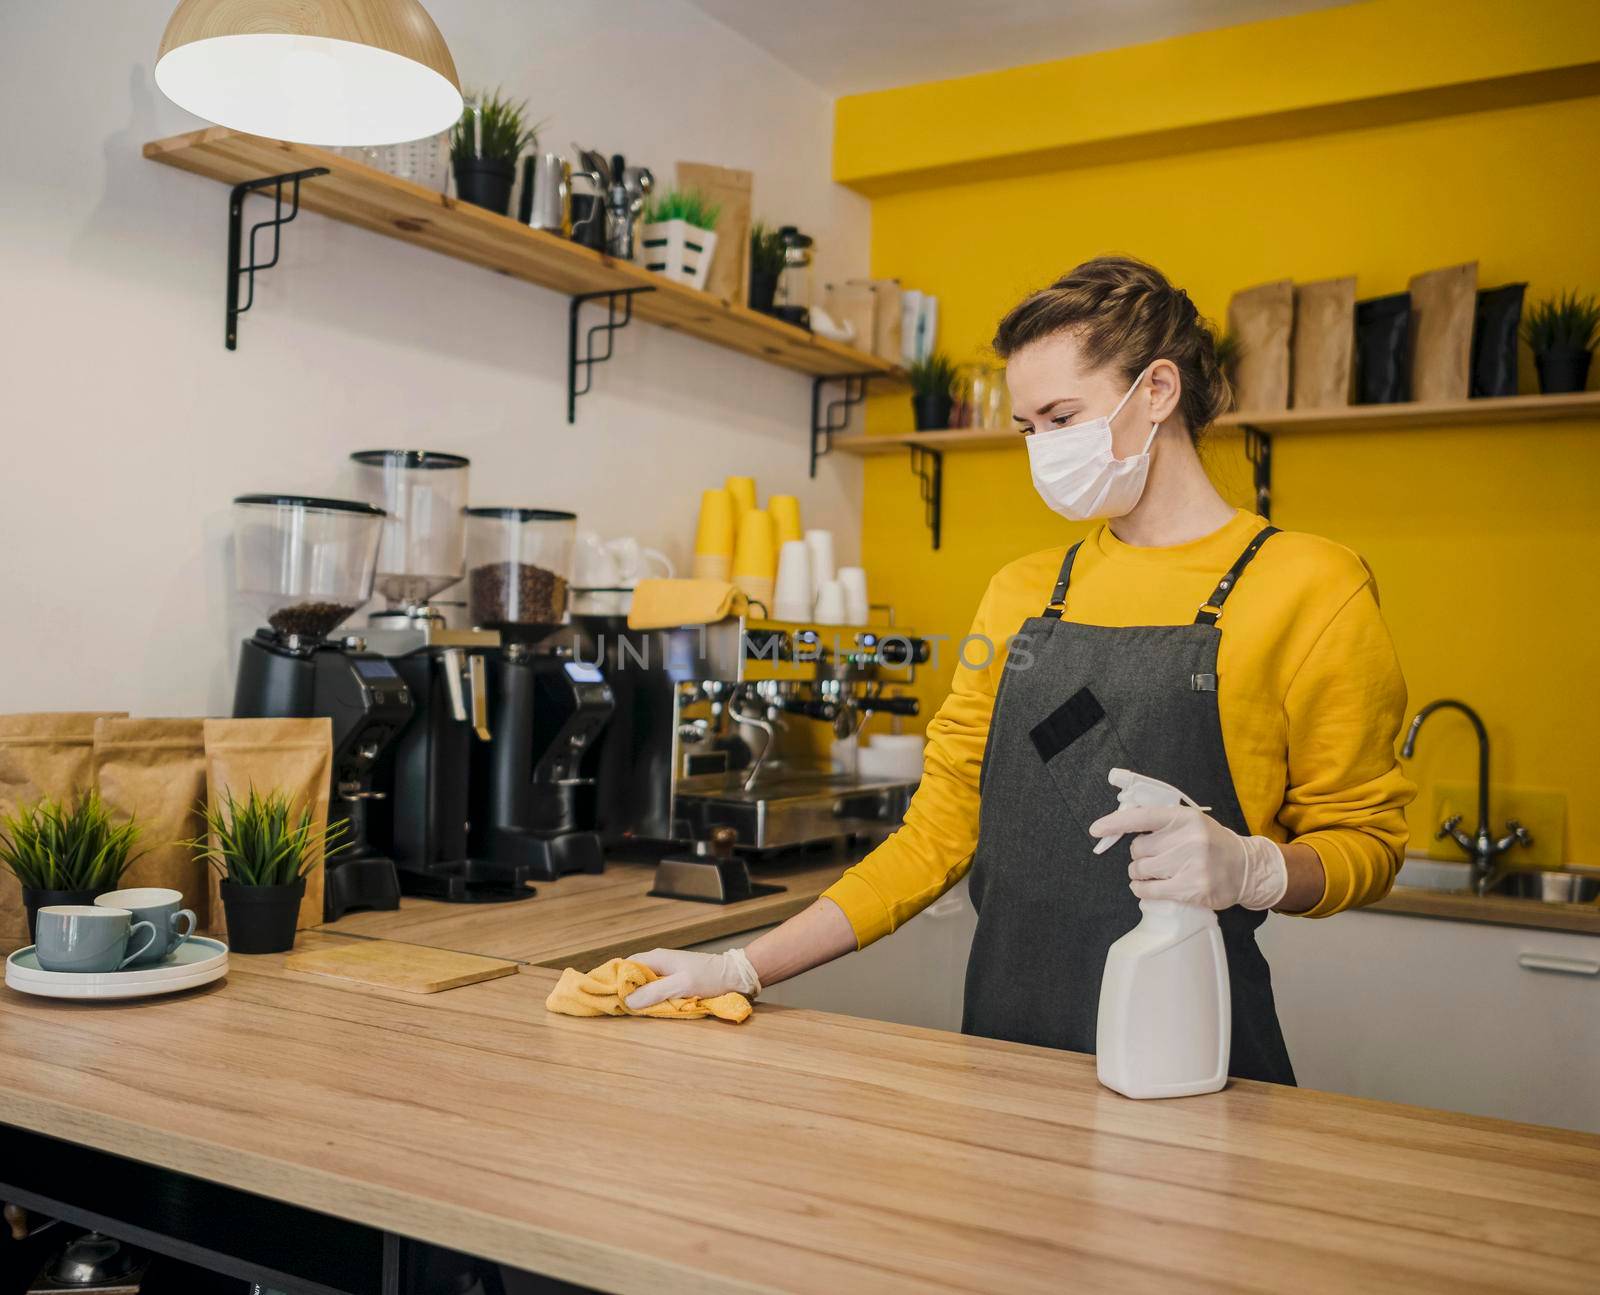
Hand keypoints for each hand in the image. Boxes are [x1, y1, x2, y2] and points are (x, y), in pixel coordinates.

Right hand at [623, 947, 761, 1010]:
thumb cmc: (710, 977)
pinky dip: (648, 998)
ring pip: (643, 984)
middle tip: (613, 1007)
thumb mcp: (682, 985)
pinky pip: (654, 989)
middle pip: (632, 975)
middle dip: (623, 990)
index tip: (605, 996)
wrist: (734, 975)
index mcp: (656, 958)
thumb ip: (656, 992)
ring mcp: (666, 972)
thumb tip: (628, 1001)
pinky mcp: (673, 981)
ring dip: (636, 996)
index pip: (626, 965)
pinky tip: (646, 1009)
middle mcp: (658, 963)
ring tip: (626, 1011)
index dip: (614, 979)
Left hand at [1088, 804, 1287, 910]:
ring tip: (1155, 873)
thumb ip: (1160, 822)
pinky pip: (1149, 890)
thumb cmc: (1211, 843)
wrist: (1246, 868)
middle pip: (1138, 849)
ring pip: (1141, 870)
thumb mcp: (1190, 823)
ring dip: (1140, 873)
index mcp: (1184, 817)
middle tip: (1154, 858)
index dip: (1116, 823)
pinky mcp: (1192, 888)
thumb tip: (1121, 824)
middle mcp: (1188, 839)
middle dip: (1140, 855)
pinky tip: (1147, 887)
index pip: (1142, 817)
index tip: (1096, 829)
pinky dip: (1142, 890)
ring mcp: (1191, 865)